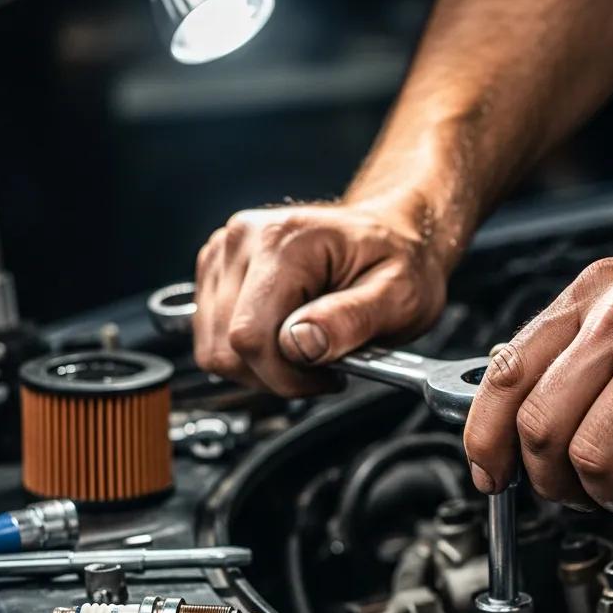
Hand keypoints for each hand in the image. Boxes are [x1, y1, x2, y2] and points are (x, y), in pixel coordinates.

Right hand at [193, 200, 448, 394]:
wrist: (394, 236)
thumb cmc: (398, 262)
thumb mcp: (398, 296)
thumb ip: (350, 320)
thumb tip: (301, 344)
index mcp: (283, 241)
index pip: (251, 337)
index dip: (287, 376)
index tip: (329, 375)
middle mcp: (242, 240)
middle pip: (227, 348)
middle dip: (277, 374)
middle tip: (323, 362)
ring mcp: (223, 255)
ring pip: (214, 349)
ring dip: (261, 367)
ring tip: (308, 348)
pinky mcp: (217, 273)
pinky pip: (213, 340)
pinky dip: (249, 355)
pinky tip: (286, 339)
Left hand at [463, 227, 612, 514]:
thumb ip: (592, 345)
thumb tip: (538, 408)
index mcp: (597, 295)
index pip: (505, 374)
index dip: (485, 438)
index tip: (490, 473)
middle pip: (538, 427)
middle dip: (548, 481)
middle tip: (576, 494)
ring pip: (587, 457)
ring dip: (605, 495)